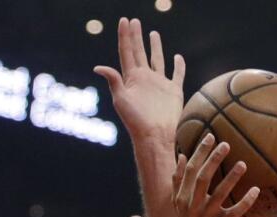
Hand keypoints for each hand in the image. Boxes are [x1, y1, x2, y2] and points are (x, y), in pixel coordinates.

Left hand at [93, 17, 184, 143]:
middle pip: (139, 52)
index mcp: (131, 78)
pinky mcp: (173, 91)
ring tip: (152, 33)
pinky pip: (177, 74)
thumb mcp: (121, 100)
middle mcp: (145, 79)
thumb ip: (113, 81)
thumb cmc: (136, 121)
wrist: (155, 135)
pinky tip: (177, 57)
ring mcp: (159, 84)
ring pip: (157, 60)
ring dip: (155, 47)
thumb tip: (98, 67)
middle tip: (135, 21)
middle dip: (136, 36)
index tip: (124, 20)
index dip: (125, 36)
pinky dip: (178, 65)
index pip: (127, 52)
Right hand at [174, 133, 259, 216]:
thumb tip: (180, 156)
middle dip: (213, 159)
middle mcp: (191, 206)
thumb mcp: (180, 204)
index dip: (199, 152)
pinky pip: (234, 212)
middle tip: (226, 144)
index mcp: (182, 198)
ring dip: (231, 177)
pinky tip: (256, 190)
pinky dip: (246, 201)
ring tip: (243, 163)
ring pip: (219, 194)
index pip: (190, 170)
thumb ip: (179, 181)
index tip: (210, 135)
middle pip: (202, 177)